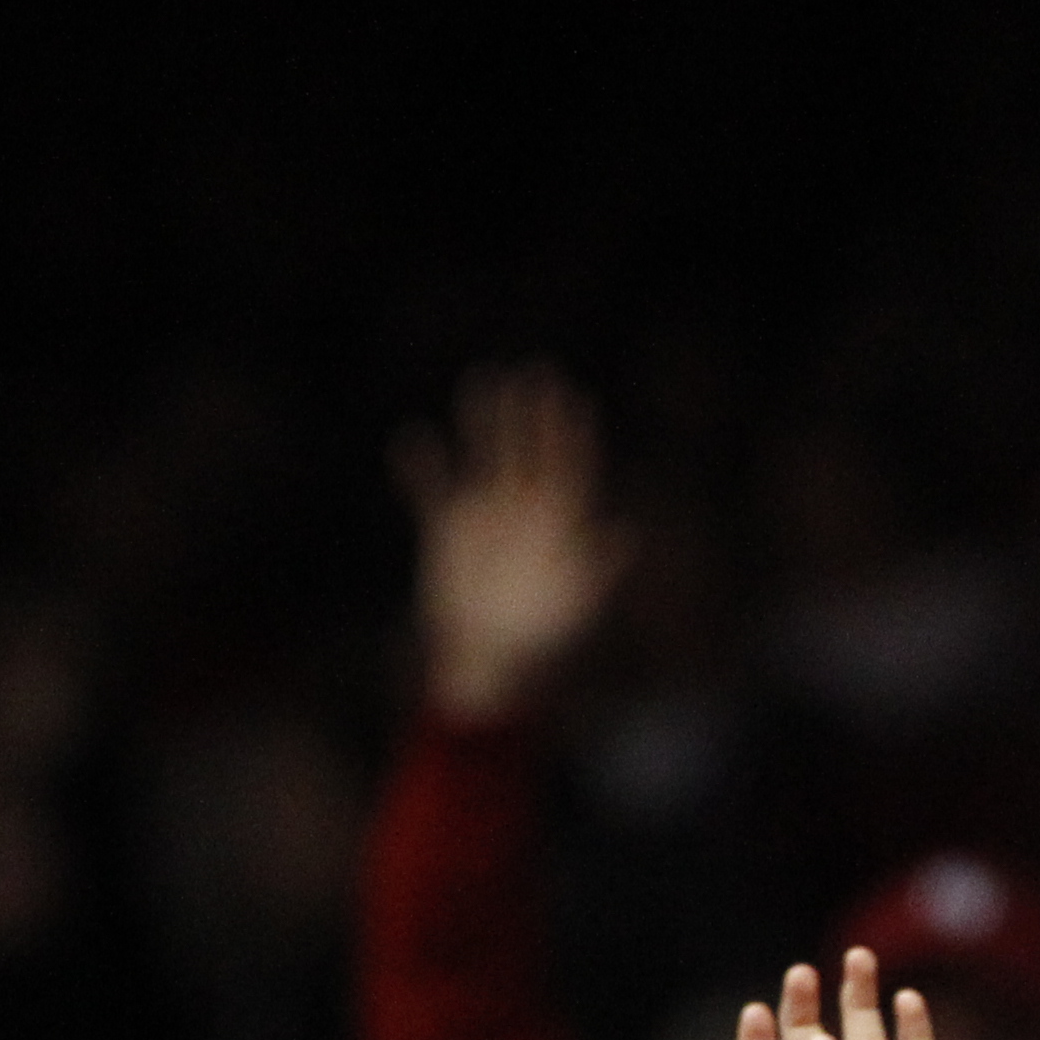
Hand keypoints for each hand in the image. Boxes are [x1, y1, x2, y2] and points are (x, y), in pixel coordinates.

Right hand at [398, 365, 627, 722]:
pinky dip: (421, 467)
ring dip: (484, 424)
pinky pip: (431, 490)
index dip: (573, 435)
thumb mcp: (579, 609)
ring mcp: (486, 517)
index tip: (575, 397)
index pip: (572, 470)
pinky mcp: (447, 530)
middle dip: (531, 416)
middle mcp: (526, 513)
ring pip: (484, 458)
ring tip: (481, 380)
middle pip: (530, 453)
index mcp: (562, 528)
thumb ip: (601, 570)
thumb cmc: (543, 647)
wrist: (490, 667)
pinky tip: (412, 438)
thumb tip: (627, 535)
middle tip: (532, 372)